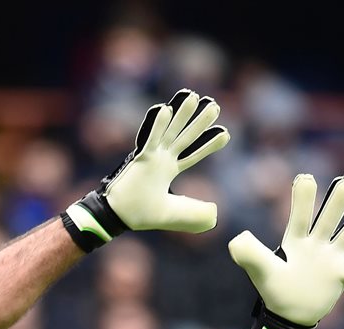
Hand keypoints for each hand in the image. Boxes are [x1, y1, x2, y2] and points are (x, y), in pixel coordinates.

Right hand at [62, 89, 229, 250]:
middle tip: (215, 106)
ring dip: (182, 114)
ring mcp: (151, 157)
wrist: (118, 216)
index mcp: (168, 170)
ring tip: (195, 97)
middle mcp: (161, 160)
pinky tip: (166, 108)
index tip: (225, 133)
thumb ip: (195, 213)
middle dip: (200, 122)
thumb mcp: (174, 214)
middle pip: (185, 137)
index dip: (209, 144)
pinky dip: (158, 125)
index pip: (193, 154)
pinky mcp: (140, 158)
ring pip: (171, 131)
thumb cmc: (141, 214)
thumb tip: (216, 213)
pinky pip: (150, 139)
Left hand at [229, 174, 343, 328]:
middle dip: (338, 201)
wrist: (290, 314)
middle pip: (330, 218)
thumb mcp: (259, 270)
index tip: (306, 178)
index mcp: (295, 239)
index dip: (303, 198)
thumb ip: (248, 254)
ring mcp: (332, 257)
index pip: (300, 215)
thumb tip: (236, 239)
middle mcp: (317, 243)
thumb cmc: (275, 288)